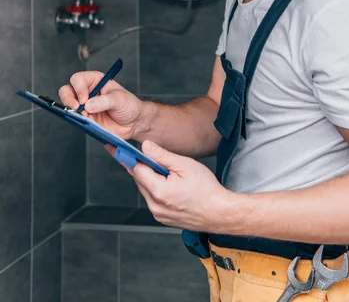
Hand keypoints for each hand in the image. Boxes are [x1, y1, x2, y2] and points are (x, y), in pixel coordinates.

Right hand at [59, 71, 142, 140]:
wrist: (134, 122)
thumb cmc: (129, 105)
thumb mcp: (119, 99)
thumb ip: (105, 101)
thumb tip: (88, 105)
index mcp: (95, 81)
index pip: (78, 79)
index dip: (78, 88)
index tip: (84, 99)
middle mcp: (87, 92)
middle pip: (67, 91)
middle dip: (68, 99)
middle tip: (76, 108)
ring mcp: (85, 106)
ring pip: (68, 106)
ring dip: (73, 112)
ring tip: (85, 117)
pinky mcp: (86, 119)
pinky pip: (76, 120)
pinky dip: (78, 122)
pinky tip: (88, 123)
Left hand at [107, 140, 232, 231]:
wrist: (219, 213)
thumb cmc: (207, 189)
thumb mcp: (186, 165)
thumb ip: (163, 156)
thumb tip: (146, 146)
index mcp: (159, 191)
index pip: (137, 170)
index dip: (127, 157)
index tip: (114, 148)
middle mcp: (155, 206)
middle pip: (140, 180)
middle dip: (140, 165)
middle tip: (138, 152)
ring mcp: (158, 214)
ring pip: (145, 189)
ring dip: (148, 177)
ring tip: (162, 168)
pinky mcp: (162, 218)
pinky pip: (152, 198)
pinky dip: (155, 188)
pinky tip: (167, 181)